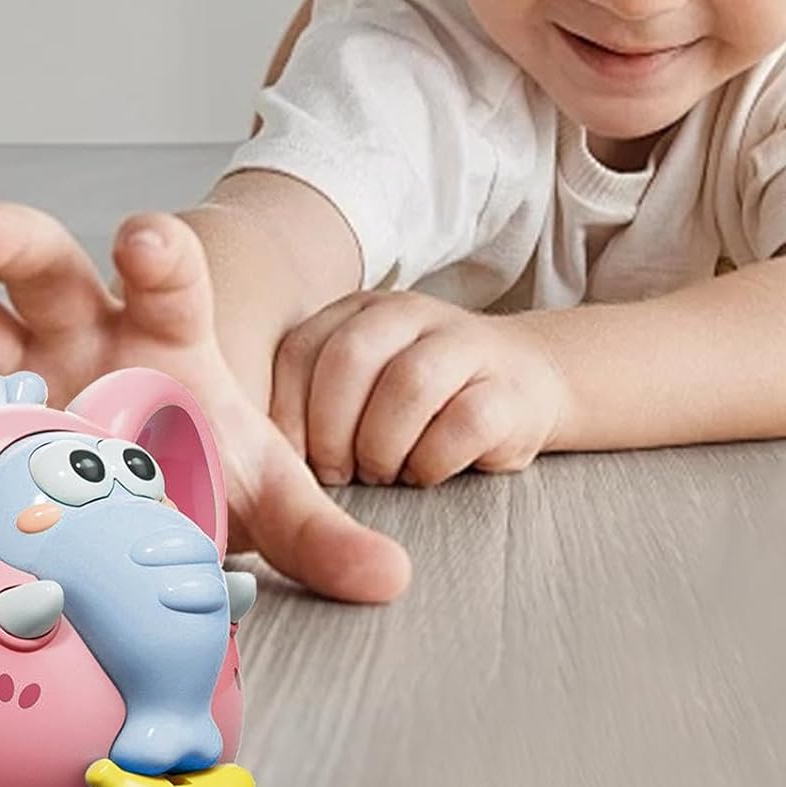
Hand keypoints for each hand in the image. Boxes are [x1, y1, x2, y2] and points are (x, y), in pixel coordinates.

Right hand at [0, 205, 411, 603]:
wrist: (136, 469)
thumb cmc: (192, 461)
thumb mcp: (254, 493)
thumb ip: (312, 534)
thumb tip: (392, 582)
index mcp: (156, 336)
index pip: (164, 279)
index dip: (156, 257)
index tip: (145, 236)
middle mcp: (73, 332)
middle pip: (40, 267)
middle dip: (7, 242)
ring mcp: (3, 362)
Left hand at [269, 291, 567, 486]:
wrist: (526, 382)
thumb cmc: (422, 401)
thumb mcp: (362, 384)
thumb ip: (314, 400)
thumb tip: (259, 460)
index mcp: (360, 312)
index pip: (301, 349)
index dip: (288, 413)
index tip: (290, 461)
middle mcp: (410, 314)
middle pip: (349, 359)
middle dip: (331, 429)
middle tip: (336, 473)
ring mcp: (464, 345)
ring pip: (408, 385)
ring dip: (381, 446)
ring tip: (381, 473)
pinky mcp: (508, 390)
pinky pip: (462, 423)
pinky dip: (431, 461)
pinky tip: (423, 473)